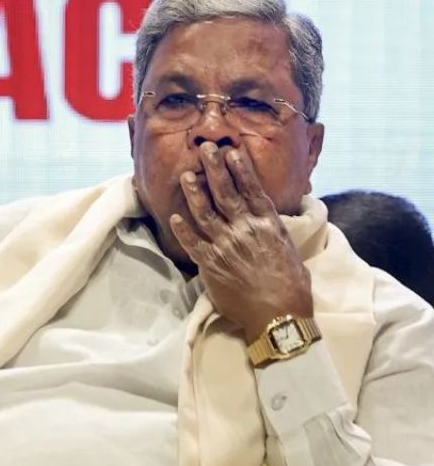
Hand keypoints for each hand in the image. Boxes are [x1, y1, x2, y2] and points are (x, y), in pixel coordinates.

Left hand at [169, 142, 312, 342]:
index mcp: (268, 225)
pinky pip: (193, 243)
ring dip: (194, 192)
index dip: (240, 170)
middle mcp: (246, 230)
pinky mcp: (212, 265)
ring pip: (205, 213)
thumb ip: (274, 233)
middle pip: (225, 194)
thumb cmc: (292, 286)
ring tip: (187, 174)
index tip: (231, 152)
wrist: (280, 316)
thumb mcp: (289, 251)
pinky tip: (174, 217)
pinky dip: (183, 230)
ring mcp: (226, 246)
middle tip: (205, 149)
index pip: (252, 190)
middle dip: (215, 169)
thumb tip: (269, 222)